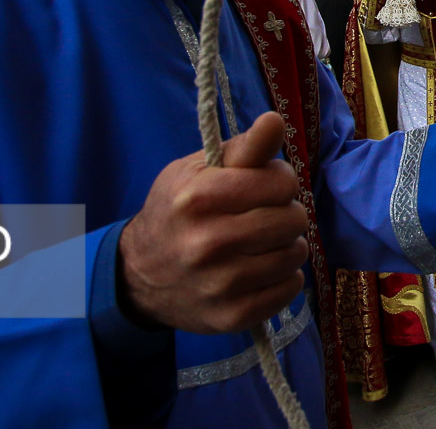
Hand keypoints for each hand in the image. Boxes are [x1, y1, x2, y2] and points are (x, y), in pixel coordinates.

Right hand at [118, 112, 308, 333]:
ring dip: (285, 245)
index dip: (279, 180)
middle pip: (293, 218)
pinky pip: (289, 289)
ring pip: (296, 254)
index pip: (281, 182)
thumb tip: (276, 120)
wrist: (139, 275)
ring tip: (261, 242)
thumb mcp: (197, 169)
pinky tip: (260, 269)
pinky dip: (283, 277)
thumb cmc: (176, 210)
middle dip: (285, 212)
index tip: (263, 185)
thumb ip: (243, 147)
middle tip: (263, 215)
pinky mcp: (232, 315)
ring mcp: (221, 283)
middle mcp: (209, 241)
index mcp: (200, 197)